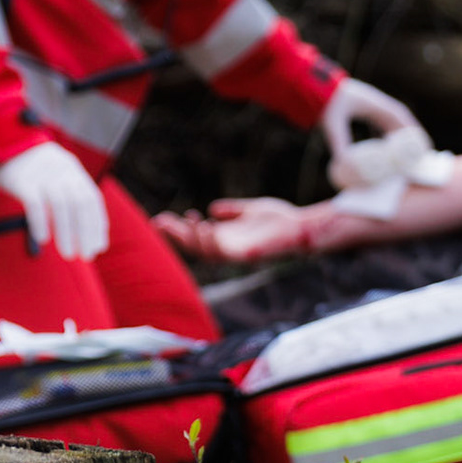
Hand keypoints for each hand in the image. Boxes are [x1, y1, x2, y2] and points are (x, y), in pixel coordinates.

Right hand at [0, 141, 108, 260]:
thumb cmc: (30, 169)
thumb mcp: (54, 174)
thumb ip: (68, 196)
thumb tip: (81, 234)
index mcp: (73, 169)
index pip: (92, 199)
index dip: (97, 224)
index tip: (98, 247)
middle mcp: (62, 169)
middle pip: (80, 203)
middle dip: (86, 232)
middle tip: (86, 256)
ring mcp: (42, 173)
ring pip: (60, 204)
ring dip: (67, 232)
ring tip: (68, 254)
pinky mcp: (21, 179)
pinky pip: (34, 202)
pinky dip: (41, 221)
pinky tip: (43, 239)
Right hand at [154, 197, 312, 262]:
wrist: (302, 226)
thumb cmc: (280, 218)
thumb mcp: (250, 209)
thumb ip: (232, 210)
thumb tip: (212, 208)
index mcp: (226, 237)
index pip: (195, 236)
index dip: (177, 230)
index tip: (159, 218)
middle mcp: (228, 247)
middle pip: (194, 247)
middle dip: (176, 236)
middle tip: (161, 221)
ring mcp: (237, 253)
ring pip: (206, 253)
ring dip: (194, 238)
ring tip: (189, 219)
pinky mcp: (248, 254)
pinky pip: (224, 253)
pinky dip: (212, 242)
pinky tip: (205, 226)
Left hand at [319, 77, 419, 164]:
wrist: (316, 87)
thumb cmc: (327, 102)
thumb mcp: (333, 123)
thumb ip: (339, 141)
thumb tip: (344, 164)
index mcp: (376, 105)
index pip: (401, 118)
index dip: (413, 131)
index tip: (423, 145)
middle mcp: (378, 105)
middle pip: (402, 121)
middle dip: (412, 137)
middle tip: (422, 153)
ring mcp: (374, 107)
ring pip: (394, 122)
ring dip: (403, 136)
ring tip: (411, 153)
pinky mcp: (367, 110)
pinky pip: (384, 123)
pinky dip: (391, 134)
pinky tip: (390, 146)